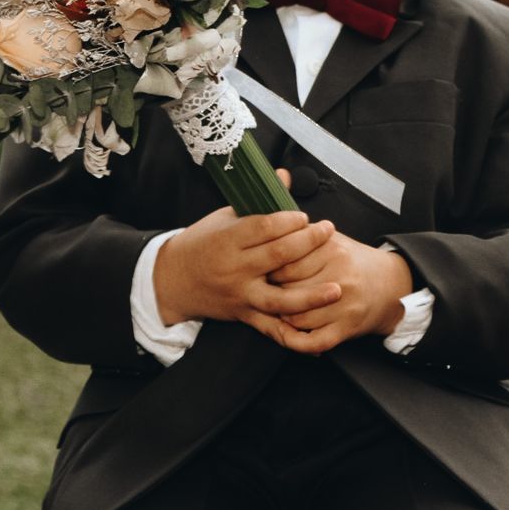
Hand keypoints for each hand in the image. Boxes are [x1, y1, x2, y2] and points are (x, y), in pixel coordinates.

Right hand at [154, 205, 340, 328]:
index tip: (304, 216)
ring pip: (279, 299)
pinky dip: (294, 334)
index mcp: (227, 240)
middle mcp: (235, 269)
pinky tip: (317, 334)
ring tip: (336, 289)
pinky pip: (271, 329)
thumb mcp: (224, 217)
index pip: (265, 227)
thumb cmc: (201, 244)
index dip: (289, 220)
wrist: (172, 280)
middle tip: (328, 232)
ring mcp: (241, 295)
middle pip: (278, 256)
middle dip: (308, 243)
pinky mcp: (244, 315)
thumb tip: (284, 175)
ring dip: (311, 296)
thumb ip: (257, 201)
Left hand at [264, 233, 415, 354]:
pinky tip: (291, 332)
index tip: (263, 273)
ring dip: (282, 317)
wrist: (390, 284)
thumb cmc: (353, 261)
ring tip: (277, 310)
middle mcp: (339, 276)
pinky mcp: (348, 327)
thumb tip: (269, 235)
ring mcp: (345, 304)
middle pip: (289, 290)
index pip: (286, 263)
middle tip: (264, 294)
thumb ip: (303, 235)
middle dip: (272, 294)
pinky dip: (297, 341)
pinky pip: (315, 340)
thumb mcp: (331, 239)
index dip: (269, 271)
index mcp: (332, 250)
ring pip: (297, 317)